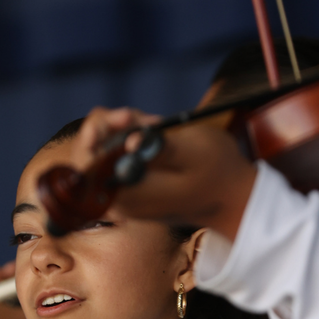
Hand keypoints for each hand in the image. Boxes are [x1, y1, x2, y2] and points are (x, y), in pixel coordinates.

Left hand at [70, 106, 257, 240]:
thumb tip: (130, 141)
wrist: (231, 200)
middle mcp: (119, 202)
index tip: (125, 117)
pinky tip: (150, 134)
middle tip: (139, 116)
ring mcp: (123, 199)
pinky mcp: (130, 192)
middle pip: (87, 159)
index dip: (96, 133)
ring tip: (153, 124)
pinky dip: (127, 141)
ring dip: (120, 131)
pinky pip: (113, 162)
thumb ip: (160, 148)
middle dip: (109, 127)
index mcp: (130, 196)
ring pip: (100, 156)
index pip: (86, 166)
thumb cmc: (218, 173)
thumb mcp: (195, 152)